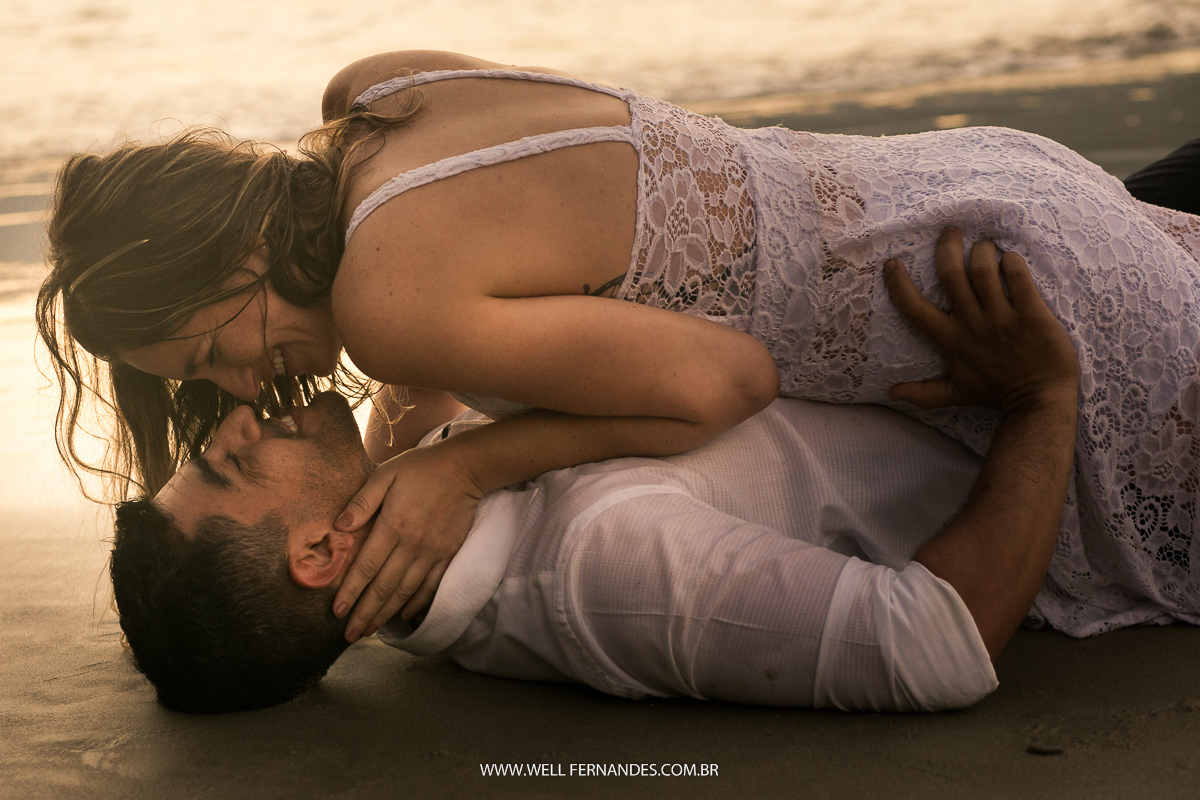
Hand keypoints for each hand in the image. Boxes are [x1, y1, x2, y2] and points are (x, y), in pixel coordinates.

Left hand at [333, 443, 483, 641]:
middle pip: (384, 587)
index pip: (366, 567)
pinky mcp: (448, 554)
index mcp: (393, 525)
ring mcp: (433, 552)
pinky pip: (431, 586)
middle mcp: (412, 544)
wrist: (465, 468)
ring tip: (370, 631)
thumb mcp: (385, 474)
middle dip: (364, 613)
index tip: (336, 612)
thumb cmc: (421, 468)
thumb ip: (362, 502)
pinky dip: (417, 604)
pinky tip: (404, 616)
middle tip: (348, 635)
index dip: (350, 592)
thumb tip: (339, 528)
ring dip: (386, 614)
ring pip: (406, 592)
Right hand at [884, 227, 1078, 413]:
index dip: (900, 285)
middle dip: (947, 248)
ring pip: (984, 270)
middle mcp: (974, 325)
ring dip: (982, 250)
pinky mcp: (1033, 314)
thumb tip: (891, 395)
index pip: (916, 310)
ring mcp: (1003, 319)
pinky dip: (1013, 262)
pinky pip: (1019, 278)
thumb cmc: (998, 394)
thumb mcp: (957, 394)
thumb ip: (924, 392)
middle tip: (951, 232)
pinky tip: (1011, 259)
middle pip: (952, 276)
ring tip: (984, 245)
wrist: (1039, 401)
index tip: (892, 264)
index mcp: (952, 340)